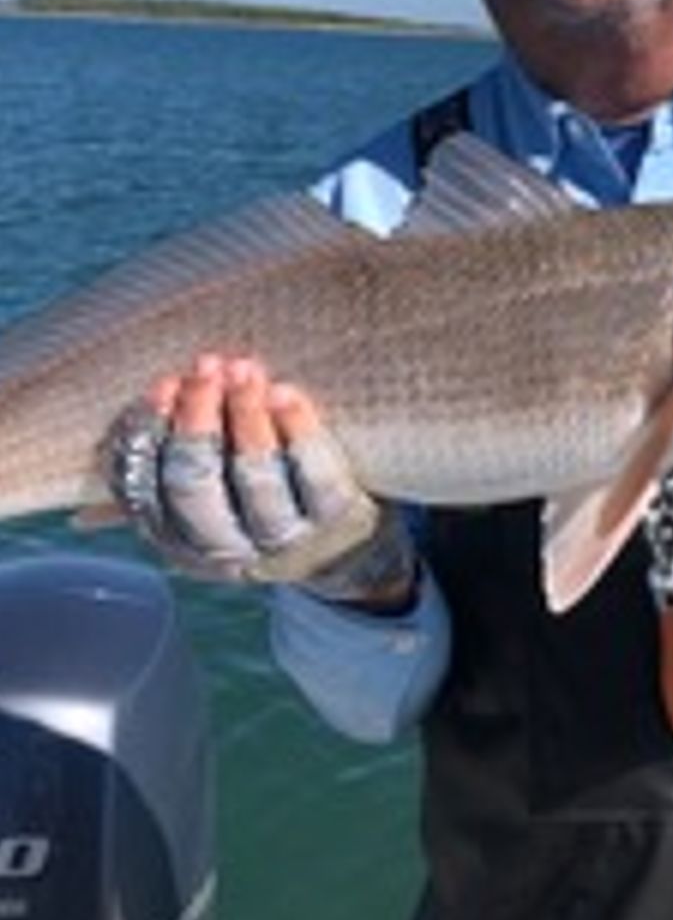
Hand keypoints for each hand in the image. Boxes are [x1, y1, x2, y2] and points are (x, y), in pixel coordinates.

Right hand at [111, 354, 415, 603]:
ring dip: (245, 419)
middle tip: (204, 366)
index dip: (148, 437)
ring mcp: (285, 539)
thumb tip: (81, 510)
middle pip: (196, 487)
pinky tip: (287, 392)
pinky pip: (316, 478)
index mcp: (181, 540)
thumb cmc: (260, 504)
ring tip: (244, 369)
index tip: (160, 385)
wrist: (345, 553)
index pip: (145, 491)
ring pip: (255, 481)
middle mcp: (228, 549)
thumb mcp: (209, 507)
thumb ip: (159, 490)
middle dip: (196, 422)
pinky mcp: (336, 522)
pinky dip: (299, 432)